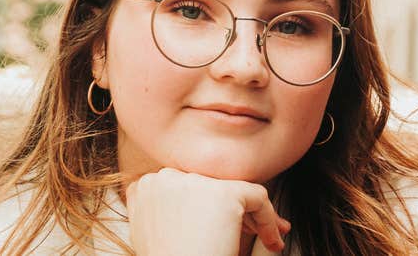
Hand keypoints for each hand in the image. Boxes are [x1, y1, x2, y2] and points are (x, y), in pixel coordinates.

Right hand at [125, 168, 290, 255]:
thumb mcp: (157, 234)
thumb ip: (167, 211)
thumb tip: (200, 208)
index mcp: (145, 187)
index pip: (185, 187)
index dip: (207, 207)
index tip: (222, 227)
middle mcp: (165, 177)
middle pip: (210, 185)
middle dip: (232, 209)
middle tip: (252, 232)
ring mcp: (193, 183)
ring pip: (235, 190)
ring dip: (253, 215)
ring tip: (268, 238)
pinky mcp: (223, 194)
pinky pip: (258, 197)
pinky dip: (269, 219)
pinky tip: (272, 240)